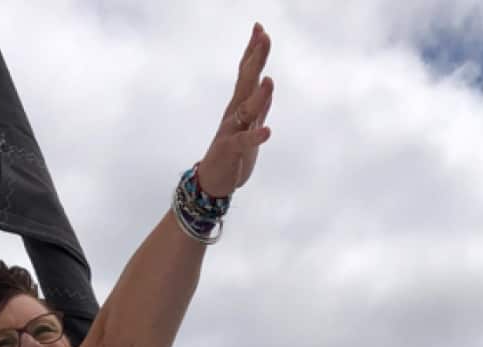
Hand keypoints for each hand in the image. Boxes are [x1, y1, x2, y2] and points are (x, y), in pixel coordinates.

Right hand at [195, 22, 274, 197]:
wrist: (213, 182)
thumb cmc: (233, 153)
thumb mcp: (250, 125)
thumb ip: (259, 104)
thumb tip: (268, 81)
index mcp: (239, 107)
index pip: (246, 74)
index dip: (253, 52)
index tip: (260, 28)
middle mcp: (233, 114)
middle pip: (246, 82)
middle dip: (255, 60)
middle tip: (263, 37)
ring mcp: (231, 131)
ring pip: (245, 110)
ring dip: (258, 97)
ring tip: (269, 81)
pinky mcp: (231, 151)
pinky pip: (244, 142)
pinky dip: (255, 137)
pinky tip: (267, 131)